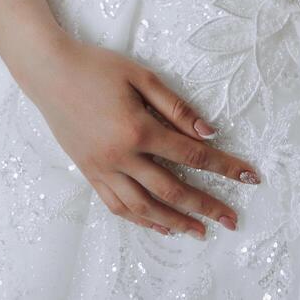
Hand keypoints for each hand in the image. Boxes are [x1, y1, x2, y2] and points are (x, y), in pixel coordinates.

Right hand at [21, 36, 260, 237]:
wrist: (50, 72)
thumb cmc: (97, 67)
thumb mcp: (141, 76)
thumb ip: (175, 106)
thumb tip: (207, 132)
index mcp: (138, 129)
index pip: (191, 155)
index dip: (224, 167)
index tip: (249, 177)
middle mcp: (121, 156)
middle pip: (173, 190)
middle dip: (207, 206)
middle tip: (232, 220)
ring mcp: (102, 169)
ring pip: (144, 207)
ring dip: (175, 222)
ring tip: (199, 231)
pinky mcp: (89, 173)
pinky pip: (118, 206)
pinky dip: (141, 220)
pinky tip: (158, 224)